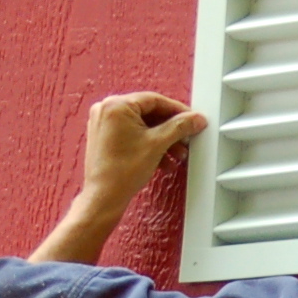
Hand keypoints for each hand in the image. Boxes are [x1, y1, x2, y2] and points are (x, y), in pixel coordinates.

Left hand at [78, 91, 205, 216]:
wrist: (104, 198)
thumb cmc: (120, 173)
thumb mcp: (158, 144)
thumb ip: (179, 127)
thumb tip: (194, 119)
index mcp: (116, 105)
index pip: (155, 100)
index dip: (177, 110)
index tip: (191, 118)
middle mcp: (106, 110)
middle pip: (149, 113)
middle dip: (170, 129)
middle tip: (186, 137)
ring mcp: (103, 124)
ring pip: (142, 125)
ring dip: (162, 139)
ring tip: (175, 154)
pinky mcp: (105, 137)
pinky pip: (132, 134)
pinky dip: (148, 144)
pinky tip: (162, 158)